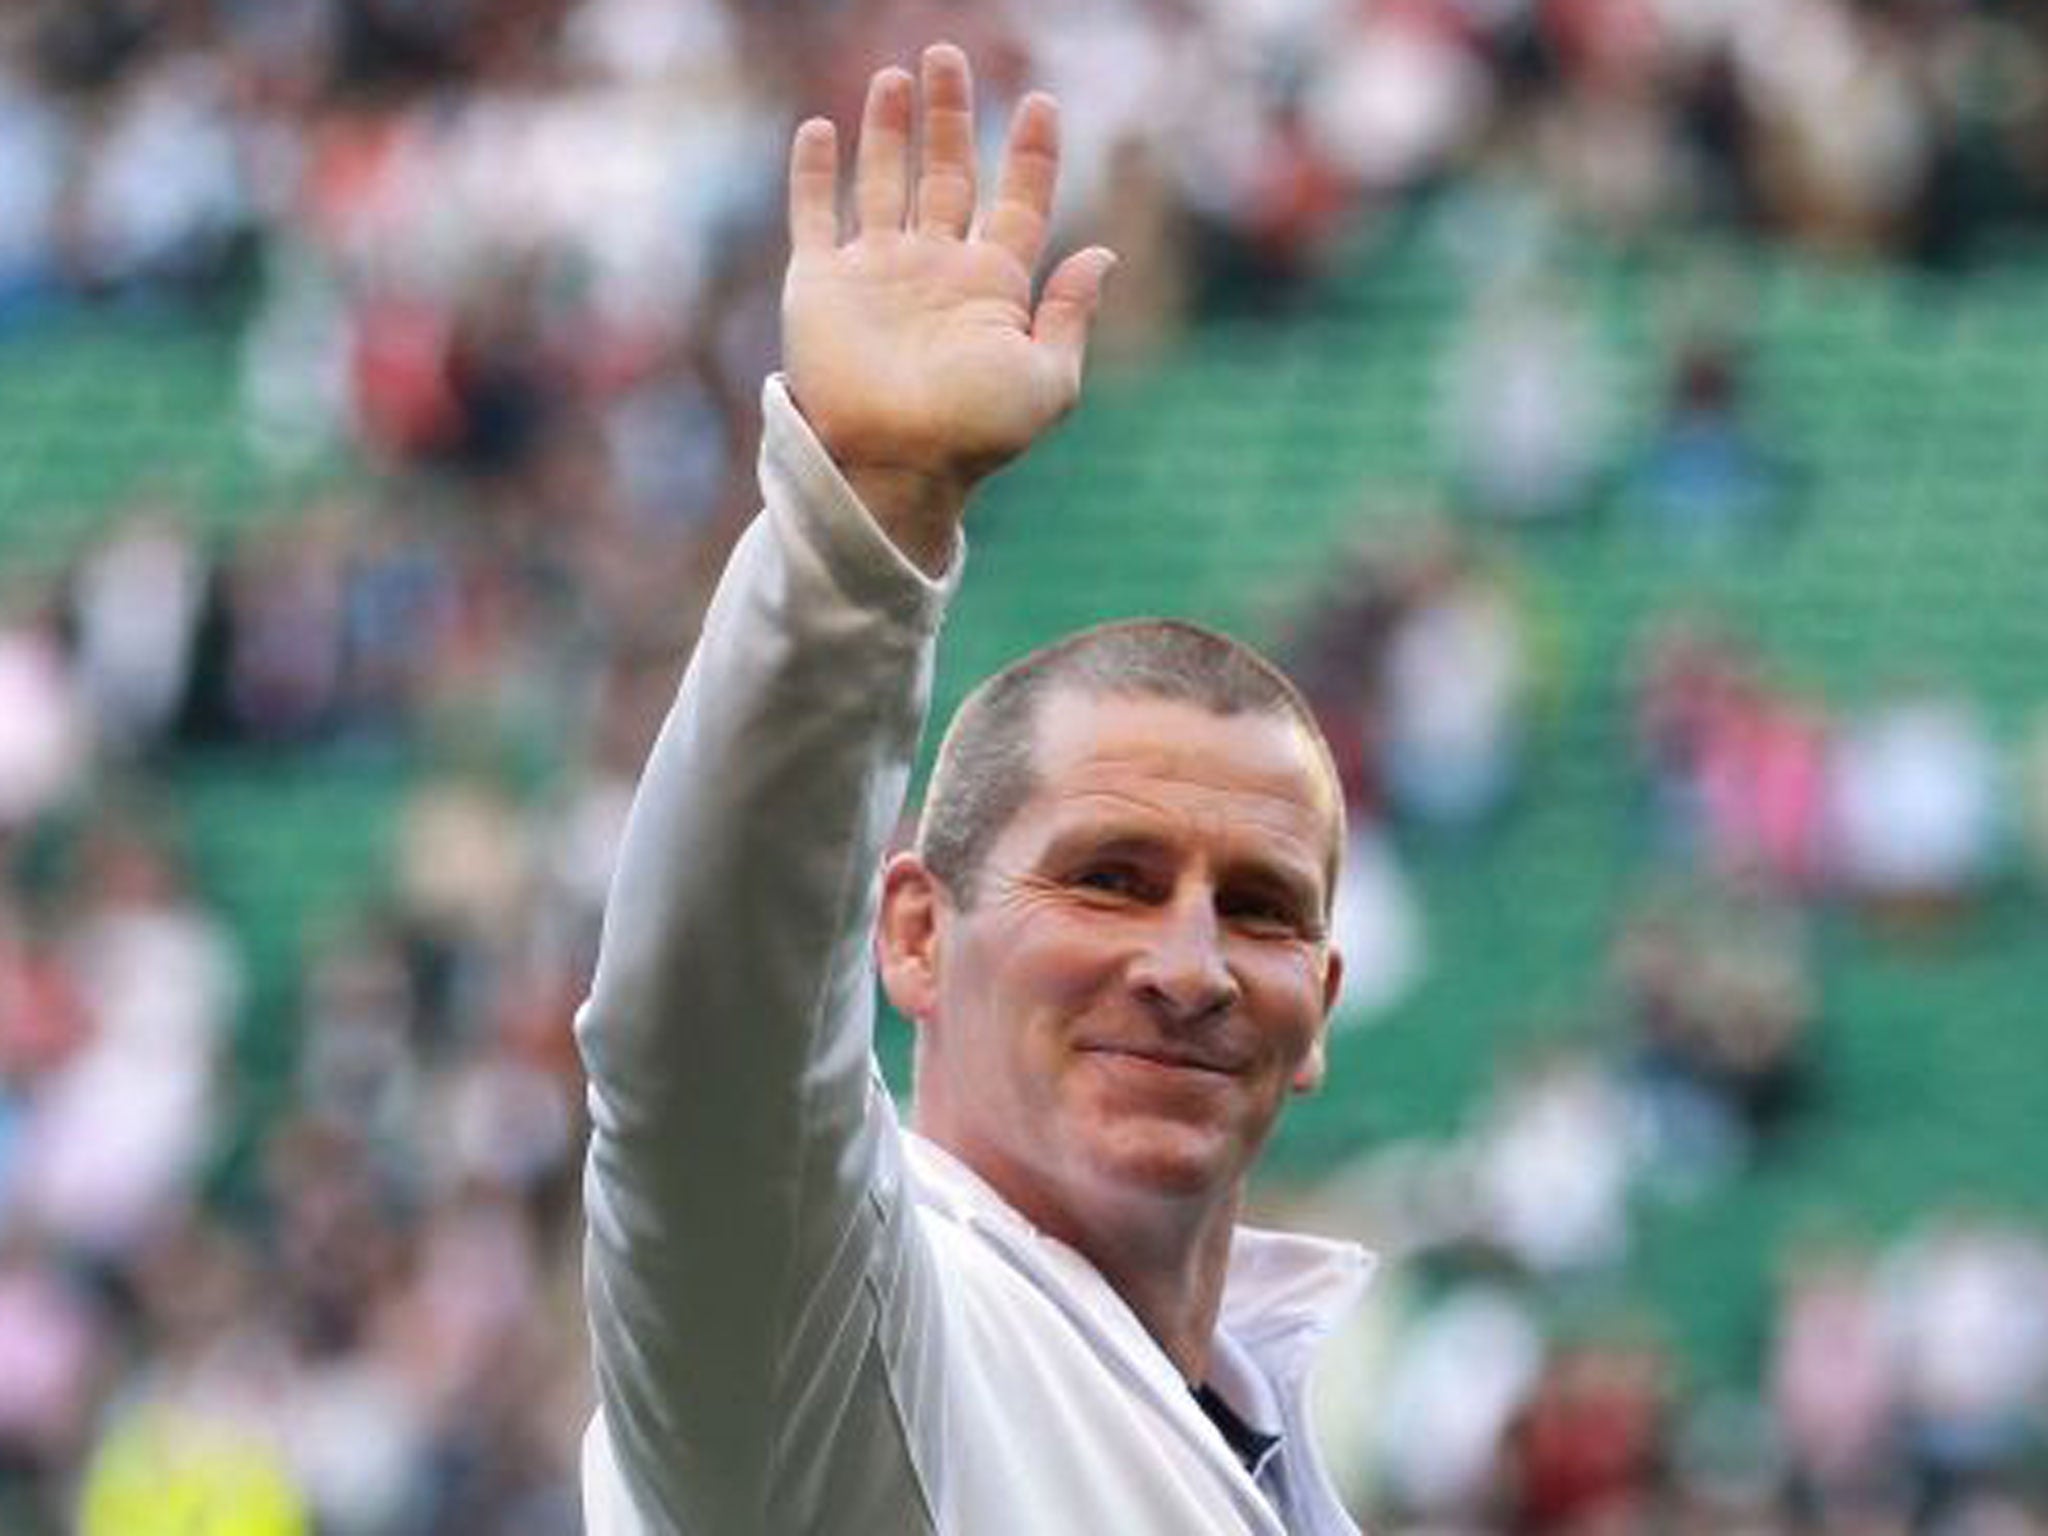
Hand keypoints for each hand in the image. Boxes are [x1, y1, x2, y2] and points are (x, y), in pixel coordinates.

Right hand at [783, 44, 1115, 572]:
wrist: (895, 463)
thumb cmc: (976, 433)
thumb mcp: (1049, 380)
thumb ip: (1070, 314)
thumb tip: (1104, 254)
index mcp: (992, 287)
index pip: (1017, 201)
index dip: (1031, 153)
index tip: (1042, 103)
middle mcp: (934, 270)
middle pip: (947, 173)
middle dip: (951, 116)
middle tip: (951, 56)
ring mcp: (876, 273)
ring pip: (883, 180)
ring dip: (890, 129)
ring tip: (898, 77)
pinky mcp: (819, 284)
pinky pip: (814, 215)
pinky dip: (814, 173)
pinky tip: (821, 128)